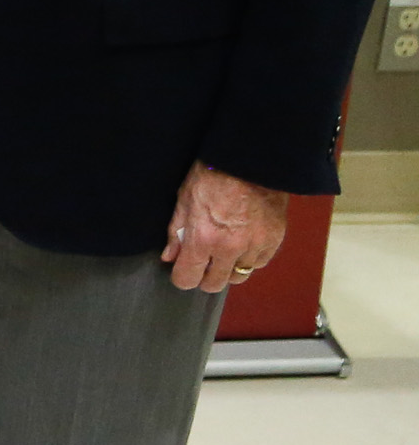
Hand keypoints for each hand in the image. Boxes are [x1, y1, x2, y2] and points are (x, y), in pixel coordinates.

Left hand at [164, 161, 286, 293]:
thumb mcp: (184, 199)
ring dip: (229, 269)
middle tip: (203, 264)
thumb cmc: (213, 174)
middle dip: (205, 277)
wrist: (252, 161)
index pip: (188, 279)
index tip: (182, 271)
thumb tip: (169, 256)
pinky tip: (243, 245)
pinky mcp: (274, 240)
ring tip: (224, 253)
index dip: (182, 277)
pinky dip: (250, 259)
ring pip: (239, 276)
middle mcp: (230, 249)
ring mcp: (255, 246)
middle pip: (215, 284)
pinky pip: (260, 263)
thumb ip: (175, 232)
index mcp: (203, 239)